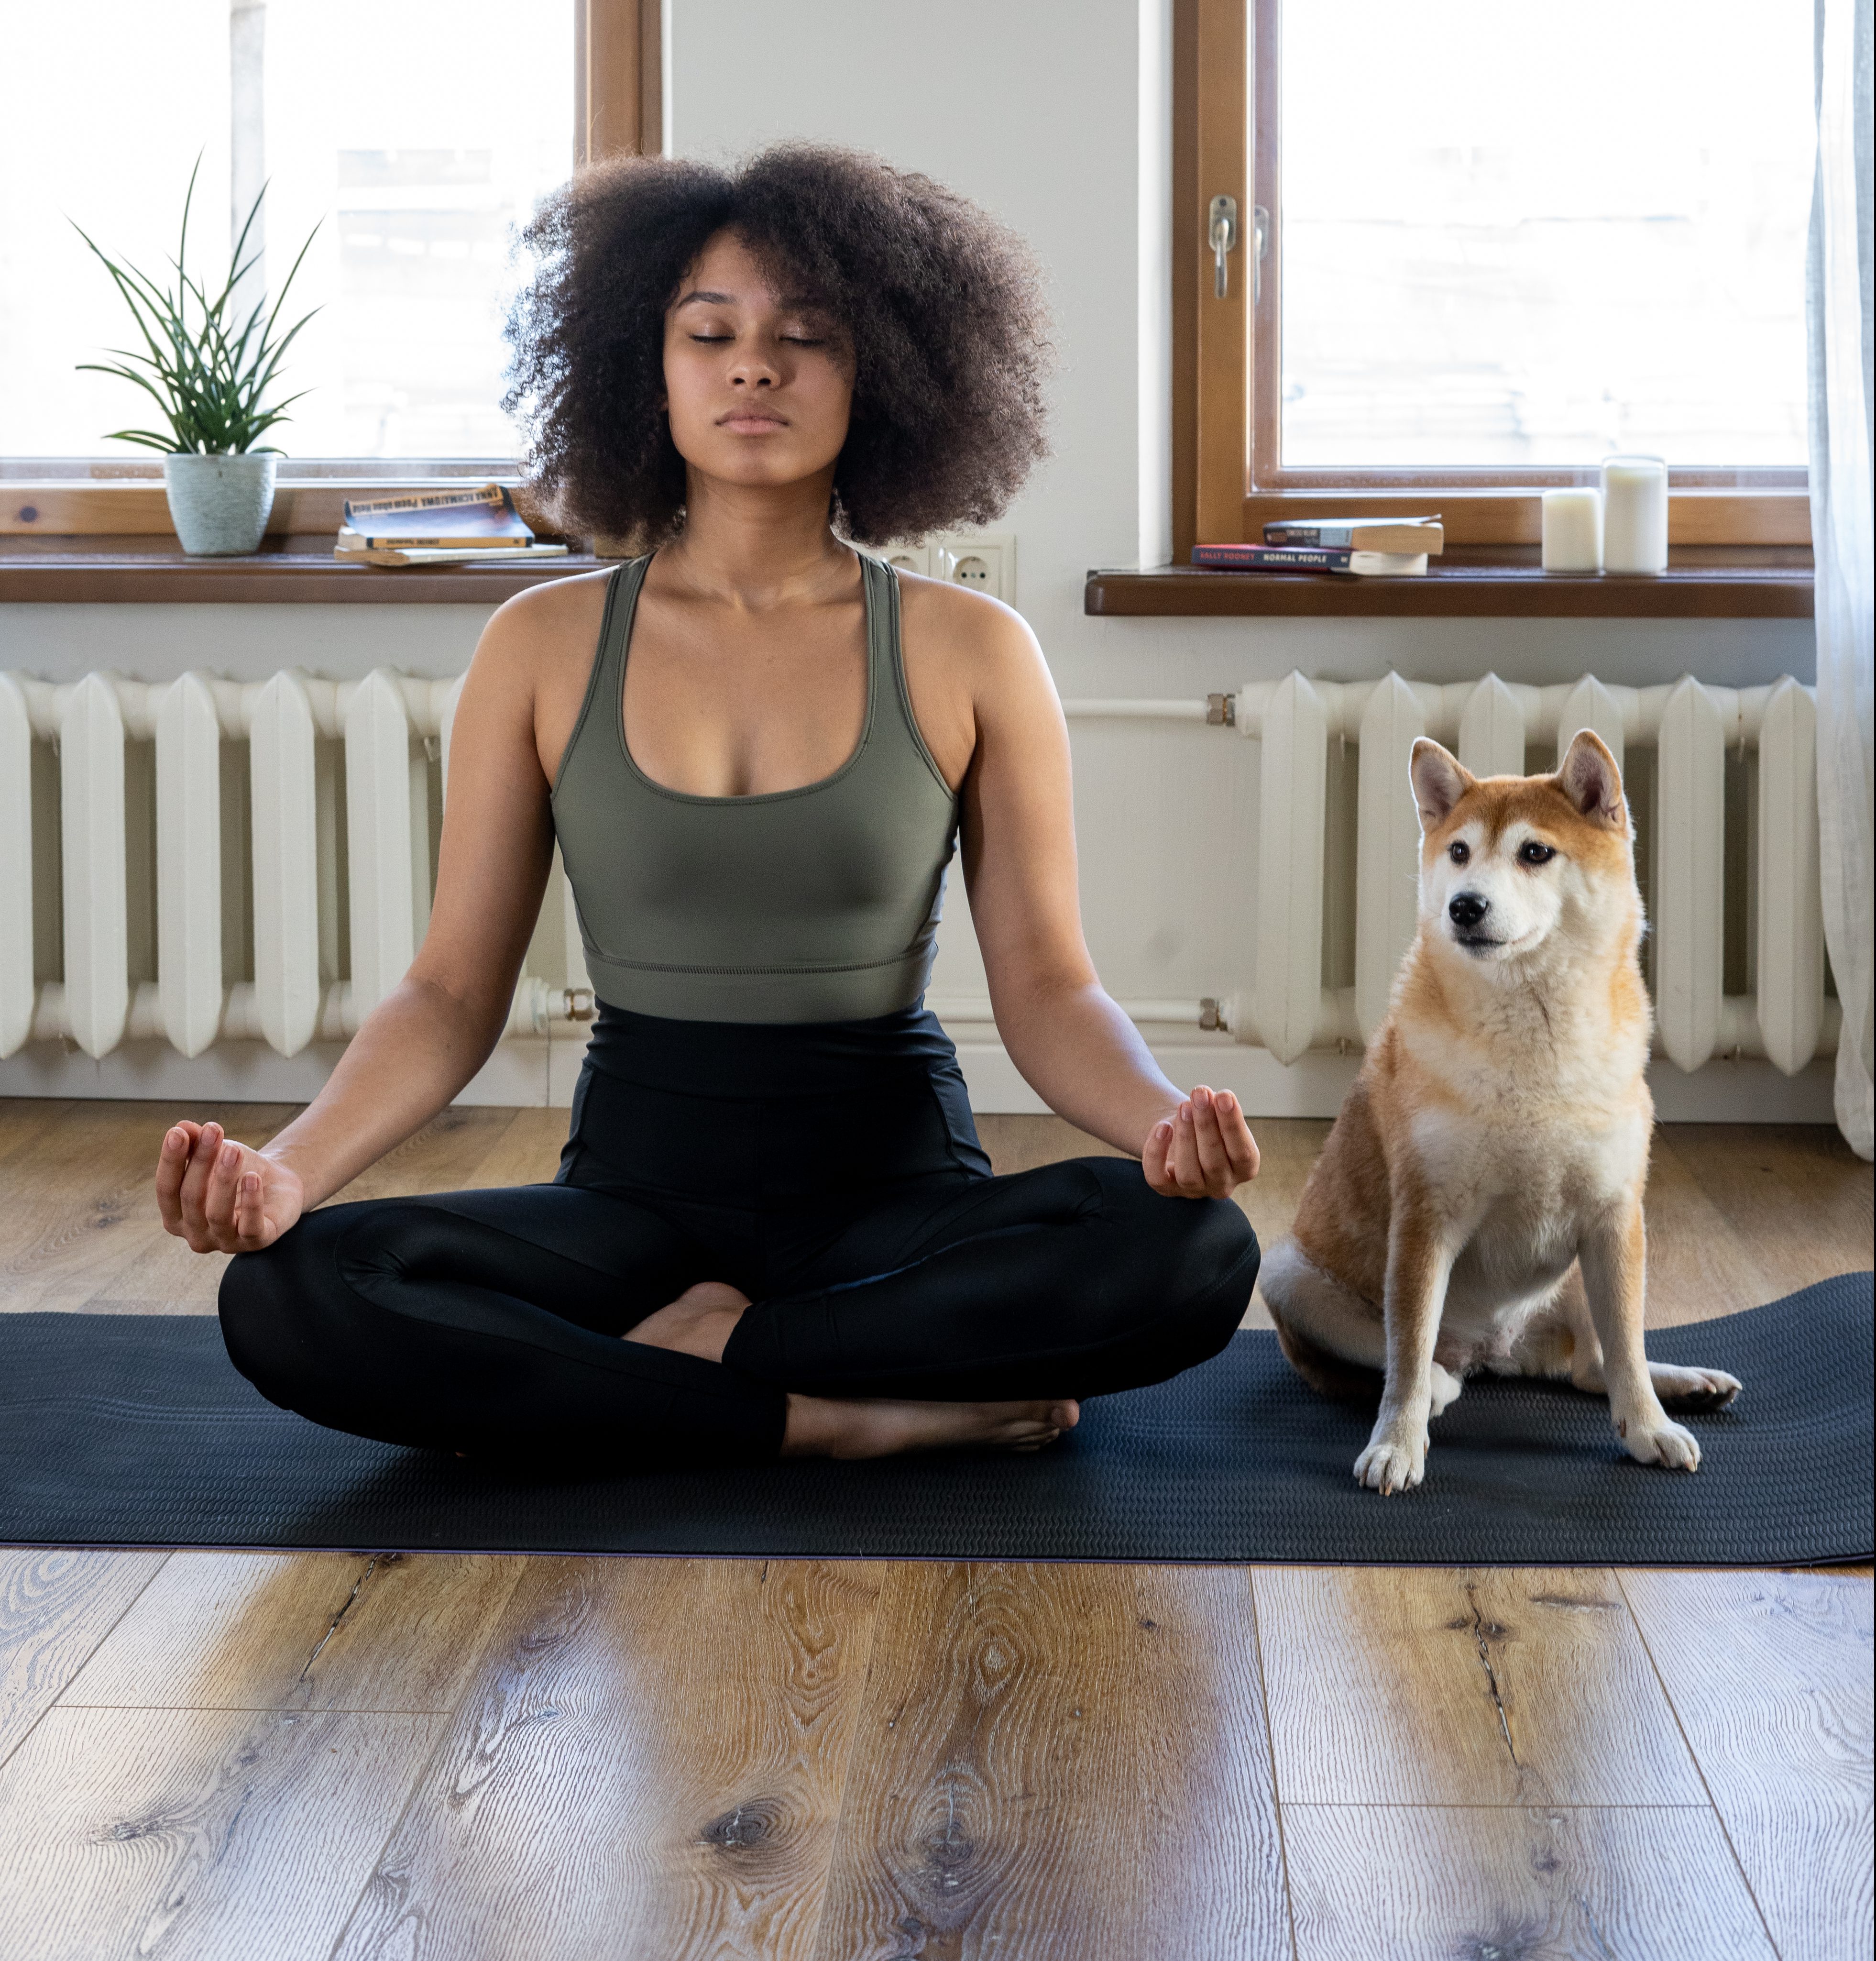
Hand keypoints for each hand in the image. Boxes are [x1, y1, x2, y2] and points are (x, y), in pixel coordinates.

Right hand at [156, 1120, 303, 1253]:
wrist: (277, 1185)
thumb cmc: (236, 1171)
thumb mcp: (215, 1154)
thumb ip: (195, 1143)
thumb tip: (182, 1127)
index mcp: (176, 1216)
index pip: (165, 1189)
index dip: (170, 1161)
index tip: (177, 1133)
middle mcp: (195, 1235)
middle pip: (191, 1199)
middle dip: (201, 1162)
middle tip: (213, 1131)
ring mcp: (225, 1242)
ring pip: (218, 1214)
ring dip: (224, 1180)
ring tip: (233, 1151)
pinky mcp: (255, 1243)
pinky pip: (250, 1226)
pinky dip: (250, 1202)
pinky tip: (253, 1178)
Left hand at [1143, 1085, 1259, 1198]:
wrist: (1184, 1133)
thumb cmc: (1210, 1124)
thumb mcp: (1219, 1115)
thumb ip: (1218, 1109)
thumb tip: (1210, 1097)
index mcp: (1245, 1168)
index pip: (1243, 1153)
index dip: (1233, 1124)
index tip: (1224, 1095)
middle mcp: (1222, 1184)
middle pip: (1214, 1162)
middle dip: (1206, 1125)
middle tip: (1199, 1094)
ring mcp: (1194, 1190)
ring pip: (1188, 1174)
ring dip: (1185, 1137)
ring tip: (1184, 1107)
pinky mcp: (1167, 1189)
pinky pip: (1157, 1178)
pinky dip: (1156, 1152)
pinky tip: (1162, 1127)